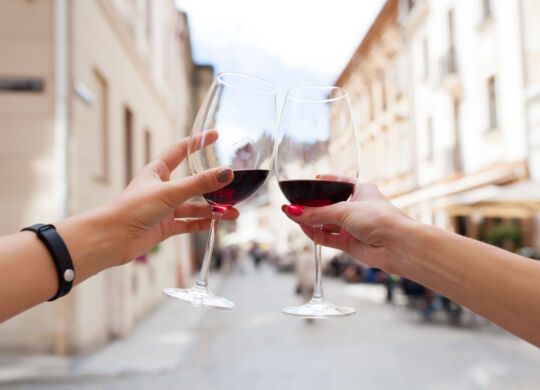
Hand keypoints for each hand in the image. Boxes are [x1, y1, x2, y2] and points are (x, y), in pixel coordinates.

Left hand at [107, 131, 237, 264]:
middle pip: (193, 182)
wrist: (112, 239)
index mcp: (158, 171)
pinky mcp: (164, 227)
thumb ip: (199, 184)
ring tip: (233, 213)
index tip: (215, 136)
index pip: (181, 150)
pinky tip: (217, 224)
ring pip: (194, 206)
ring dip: (213, 209)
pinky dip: (202, 224)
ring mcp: (164, 208)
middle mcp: (162, 188)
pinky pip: (188, 224)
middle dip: (213, 185)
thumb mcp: (170, 192)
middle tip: (232, 185)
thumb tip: (226, 173)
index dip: (197, 142)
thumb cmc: (133, 209)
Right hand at [282, 180, 413, 273]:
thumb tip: (293, 211)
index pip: (337, 182)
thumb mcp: (344, 211)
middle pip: (327, 205)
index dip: (323, 182)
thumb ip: (316, 213)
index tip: (307, 182)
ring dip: (309, 219)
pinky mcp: (349, 243)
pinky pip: (326, 237)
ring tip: (290, 214)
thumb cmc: (380, 219)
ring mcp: (352, 226)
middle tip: (291, 203)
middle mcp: (356, 207)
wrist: (398, 245)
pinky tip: (301, 226)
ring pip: (325, 222)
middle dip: (310, 205)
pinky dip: (314, 233)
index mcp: (361, 190)